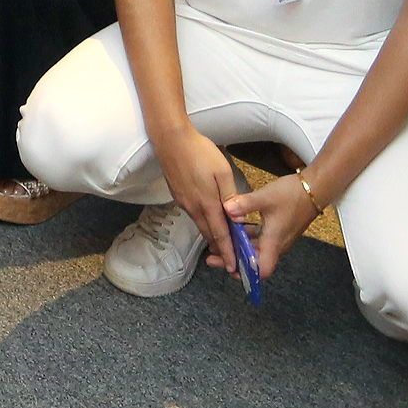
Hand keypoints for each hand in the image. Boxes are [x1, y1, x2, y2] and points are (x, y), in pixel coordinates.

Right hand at [153, 122, 240, 277]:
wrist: (170, 139)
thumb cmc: (200, 152)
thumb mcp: (222, 172)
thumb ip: (230, 197)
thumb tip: (238, 220)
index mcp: (207, 204)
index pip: (220, 234)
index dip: (228, 252)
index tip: (234, 267)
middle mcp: (193, 208)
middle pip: (209, 233)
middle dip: (220, 248)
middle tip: (232, 260)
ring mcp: (183, 202)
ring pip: (200, 224)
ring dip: (212, 235)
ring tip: (222, 242)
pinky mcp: (177, 195)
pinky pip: (193, 214)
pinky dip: (203, 222)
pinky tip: (208, 219)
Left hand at [222, 170, 323, 279]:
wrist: (315, 189)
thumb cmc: (292, 195)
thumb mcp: (265, 197)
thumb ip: (245, 204)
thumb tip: (225, 209)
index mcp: (274, 242)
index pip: (262, 269)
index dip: (246, 274)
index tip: (228, 268)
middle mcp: (277, 244)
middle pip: (254, 261)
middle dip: (234, 260)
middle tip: (212, 255)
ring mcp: (279, 238)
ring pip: (256, 250)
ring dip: (238, 248)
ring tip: (218, 242)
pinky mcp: (279, 230)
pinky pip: (260, 240)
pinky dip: (246, 238)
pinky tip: (235, 228)